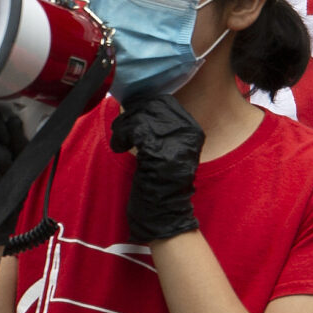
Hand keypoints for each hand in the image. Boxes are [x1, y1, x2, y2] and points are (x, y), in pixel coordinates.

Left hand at [110, 93, 202, 243]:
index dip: (143, 106)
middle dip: (131, 115)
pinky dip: (121, 137)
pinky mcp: (160, 152)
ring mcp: (177, 142)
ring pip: (141, 115)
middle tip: (121, 130)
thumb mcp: (167, 147)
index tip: (131, 120)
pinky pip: (135, 130)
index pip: (165, 101)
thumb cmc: (160, 181)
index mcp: (193, 129)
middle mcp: (189, 132)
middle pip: (152, 105)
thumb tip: (137, 103)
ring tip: (120, 140)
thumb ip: (159, 125)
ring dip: (123, 126)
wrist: (164, 211)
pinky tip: (119, 147)